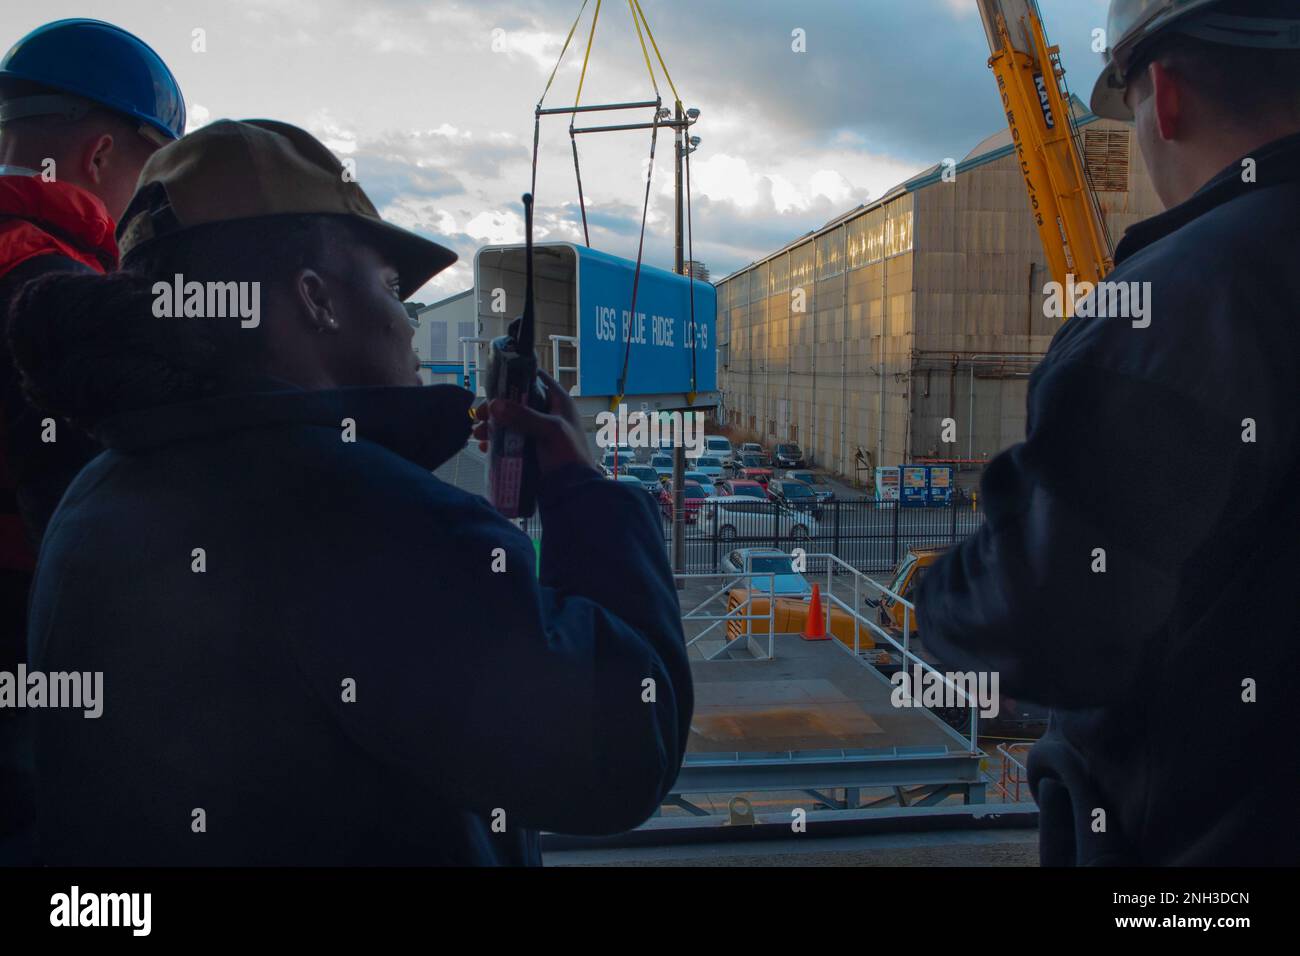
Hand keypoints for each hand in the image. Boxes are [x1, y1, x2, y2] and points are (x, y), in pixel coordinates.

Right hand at [472, 369, 589, 474]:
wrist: (574, 492)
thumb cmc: (570, 456)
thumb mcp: (550, 430)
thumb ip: (524, 416)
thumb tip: (495, 405)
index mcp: (558, 402)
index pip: (536, 379)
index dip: (516, 378)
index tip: (494, 382)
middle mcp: (548, 414)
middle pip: (517, 403)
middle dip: (496, 408)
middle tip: (479, 415)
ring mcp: (538, 433)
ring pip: (510, 423)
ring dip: (493, 427)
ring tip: (478, 435)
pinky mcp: (531, 451)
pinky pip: (510, 442)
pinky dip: (497, 443)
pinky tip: (485, 448)